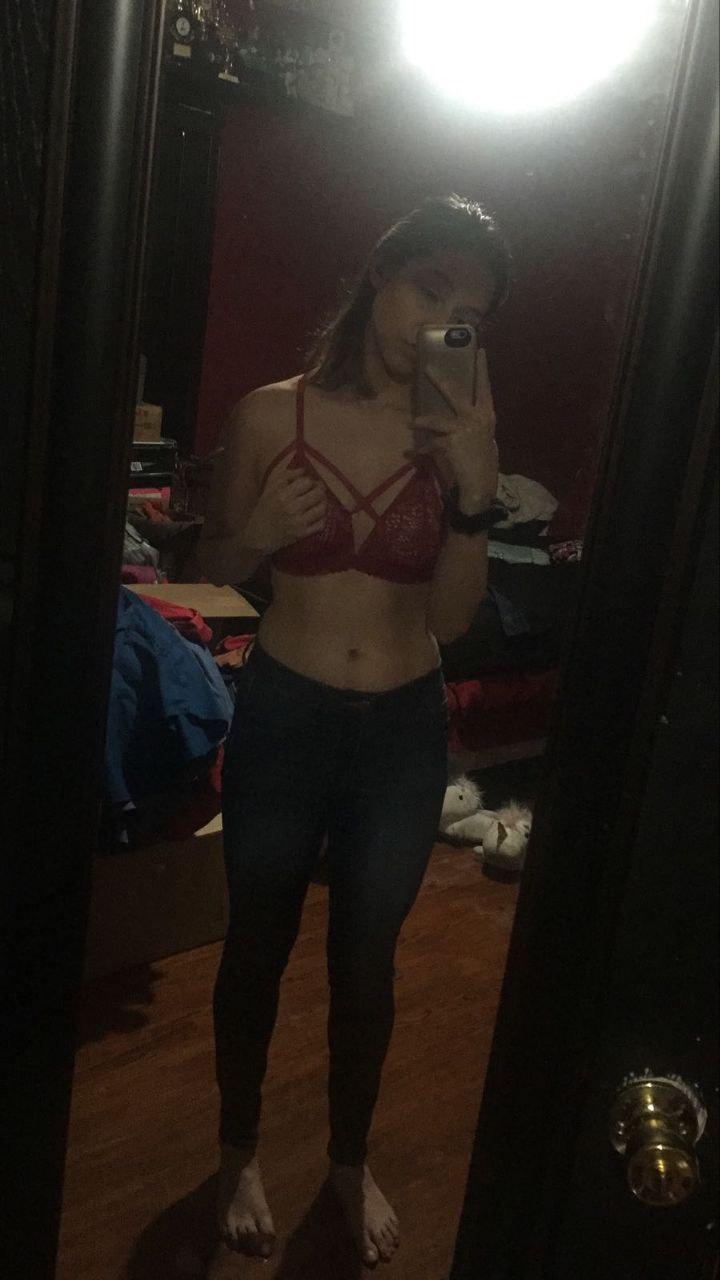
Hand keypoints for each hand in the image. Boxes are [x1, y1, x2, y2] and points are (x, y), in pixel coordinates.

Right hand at [244, 461, 326, 552]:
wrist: (258, 536)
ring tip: (319, 502)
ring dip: (323, 503)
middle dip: (320, 490)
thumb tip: (304, 470)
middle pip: (317, 493)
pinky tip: (317, 516)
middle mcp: (291, 507)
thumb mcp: (269, 489)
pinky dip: (322, 518)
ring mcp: (297, 522)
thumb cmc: (264, 510)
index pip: (306, 482)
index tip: (309, 484)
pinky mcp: (302, 534)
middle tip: (318, 491)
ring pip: (322, 507)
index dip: (310, 481)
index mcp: (281, 494)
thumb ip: (286, 476)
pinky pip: (321, 524)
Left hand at [413, 349, 498, 510]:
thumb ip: (475, 425)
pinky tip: (412, 455)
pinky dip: (422, 451)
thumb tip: (466, 416)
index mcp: (487, 415)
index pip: (484, 387)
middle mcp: (476, 418)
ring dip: (422, 421)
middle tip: (427, 367)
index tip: (479, 351)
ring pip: (436, 420)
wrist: (480, 485)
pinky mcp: (450, 443)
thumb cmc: (485, 463)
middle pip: (455, 394)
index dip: (482, 369)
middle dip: (440, 380)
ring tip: (411, 423)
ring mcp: (462, 429)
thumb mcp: (485, 439)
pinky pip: (431, 444)